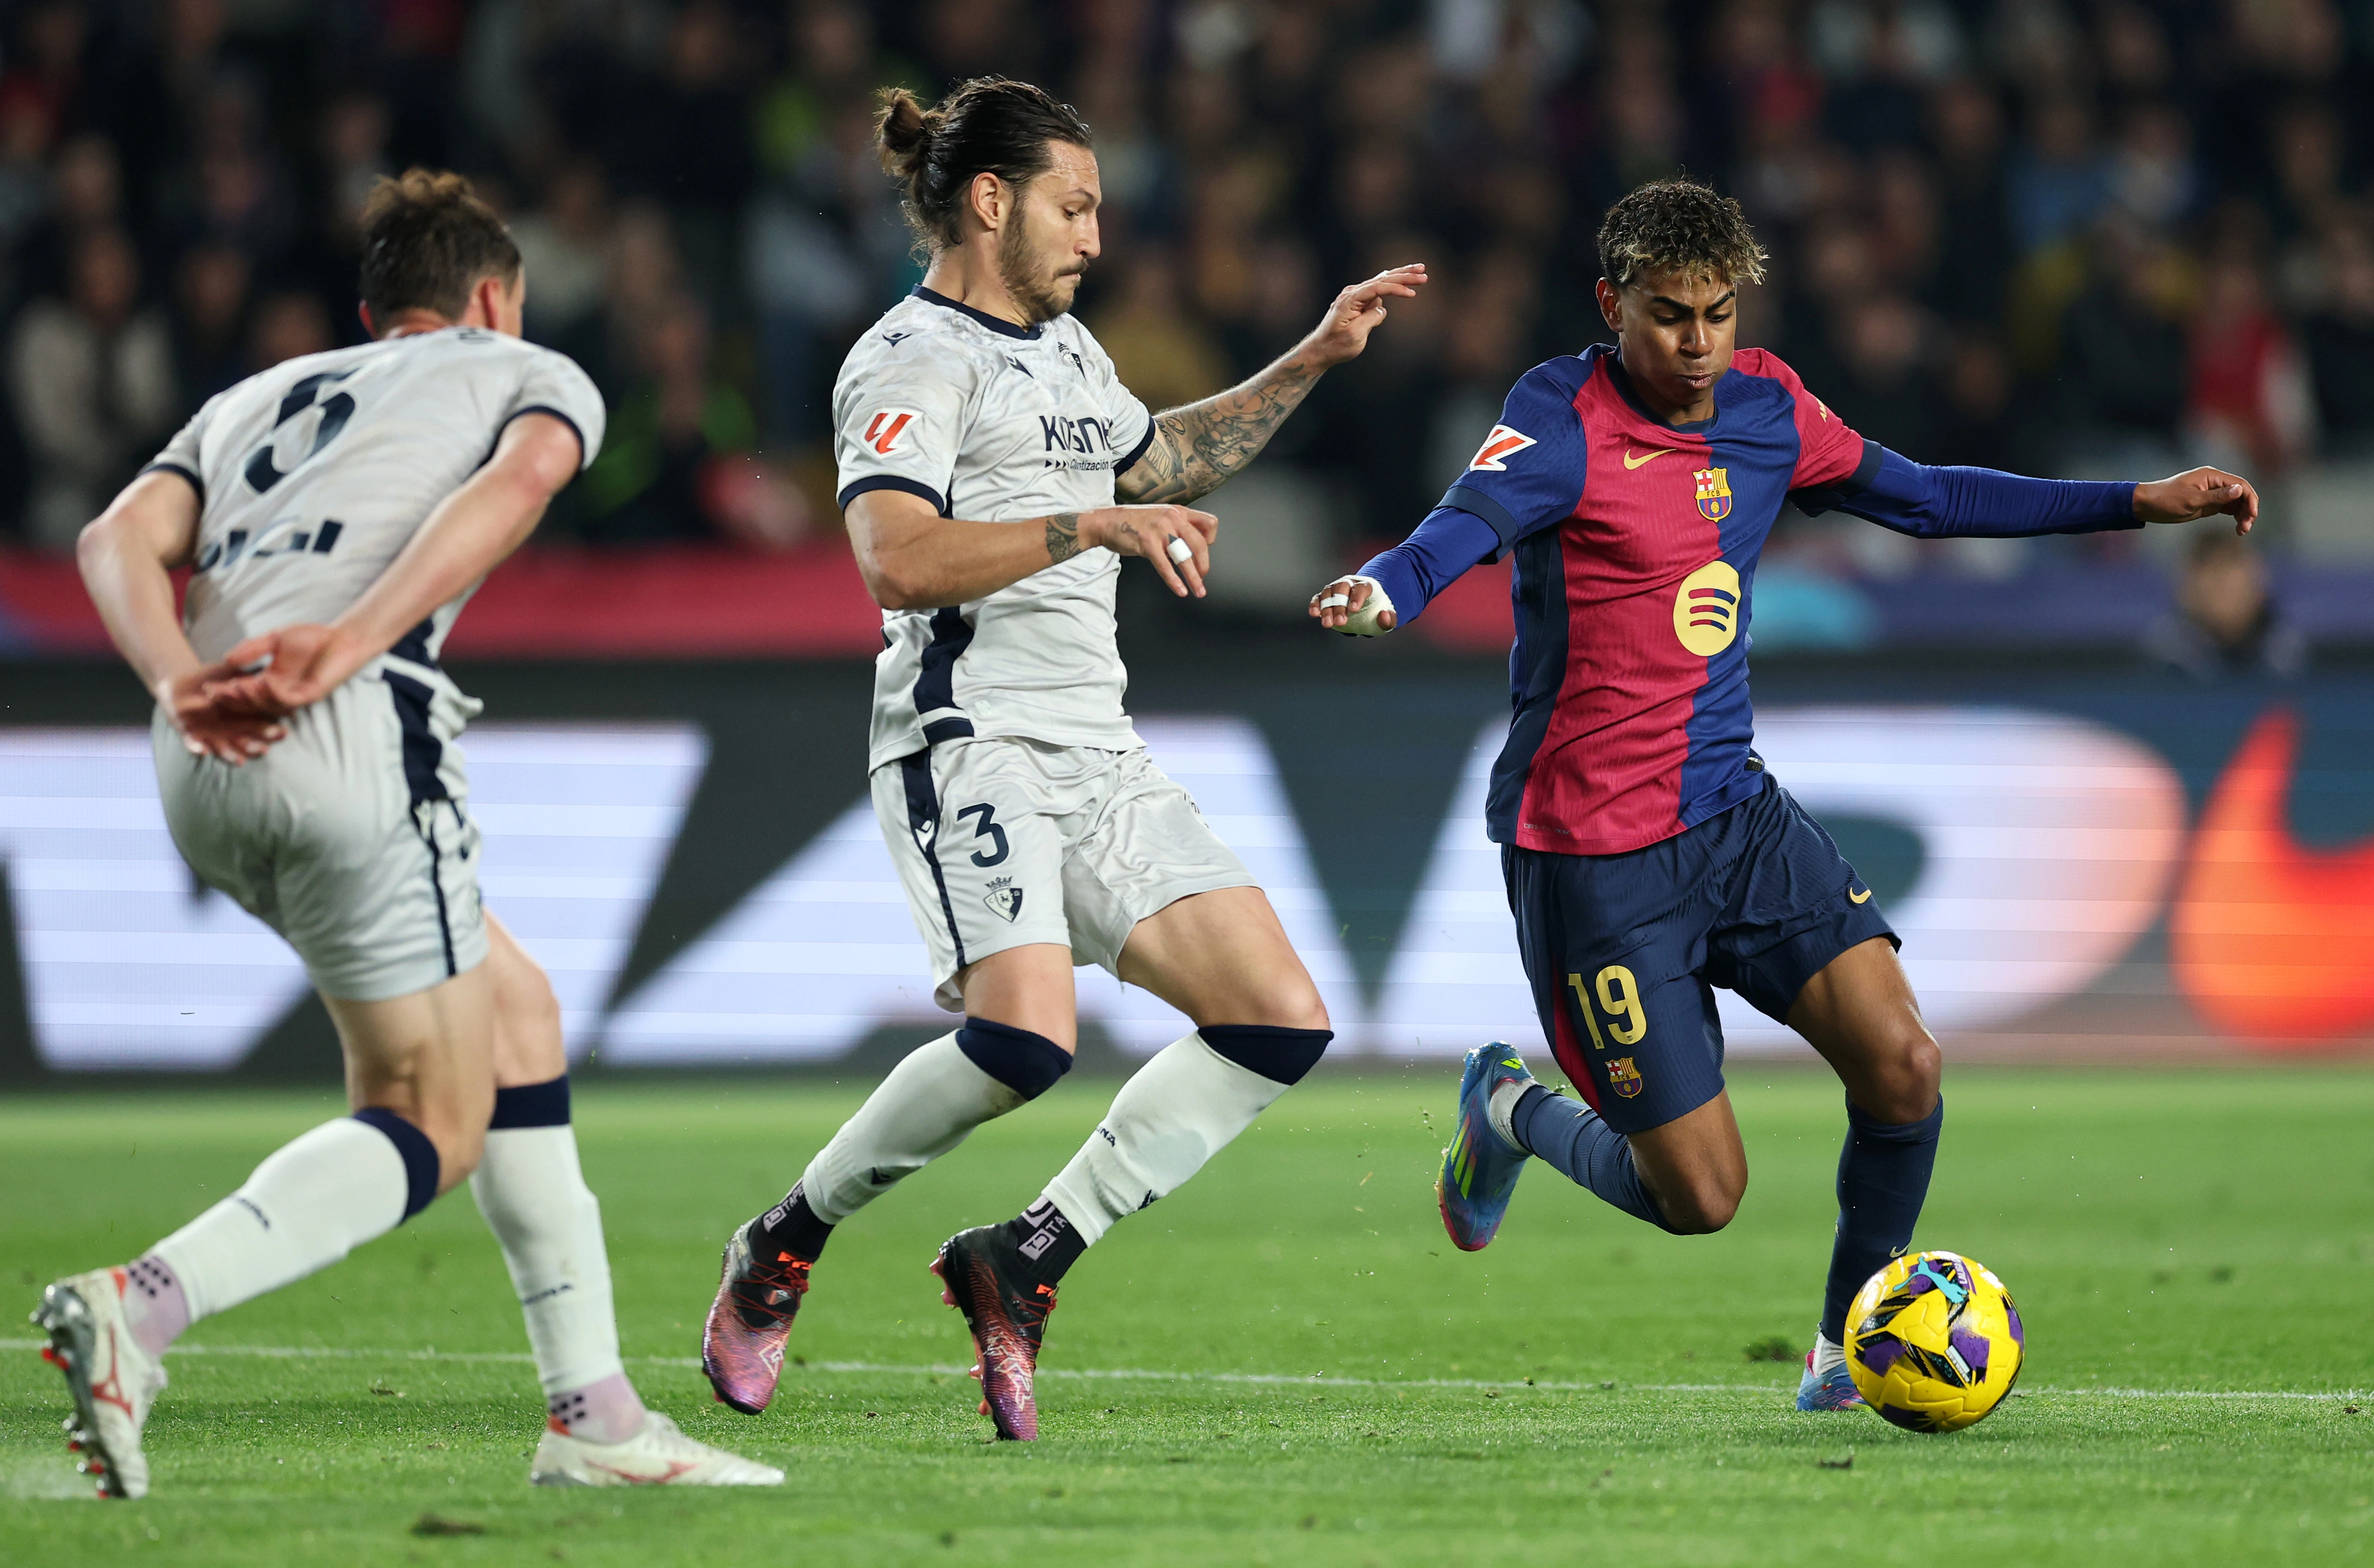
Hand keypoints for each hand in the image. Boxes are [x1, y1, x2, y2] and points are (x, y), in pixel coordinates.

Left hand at [157, 663, 284, 765]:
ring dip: (231, 755)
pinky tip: (202, 751)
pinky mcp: (190, 736)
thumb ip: (245, 677)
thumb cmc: (209, 677)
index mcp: (243, 717)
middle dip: (255, 747)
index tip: (282, 732)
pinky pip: (192, 744)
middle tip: (263, 749)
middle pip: (246, 743)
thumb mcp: (229, 674)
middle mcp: (230, 731)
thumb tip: (267, 677)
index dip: (272, 732)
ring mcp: (211, 735)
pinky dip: (196, 747)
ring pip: (224, 749)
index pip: (262, 728)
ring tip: (239, 760)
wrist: (179, 686)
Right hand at [200, 623, 370, 718]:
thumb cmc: (312, 638)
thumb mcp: (274, 639)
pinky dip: (274, 693)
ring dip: (250, 697)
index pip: (243, 690)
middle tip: (214, 695)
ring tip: (234, 688)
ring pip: (267, 704)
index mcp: (271, 681)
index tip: (206, 687)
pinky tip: (262, 683)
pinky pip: (288, 699)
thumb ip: (252, 648)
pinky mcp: (311, 694)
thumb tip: (227, 659)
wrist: (343, 637)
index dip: (225, 690)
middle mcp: (281, 692)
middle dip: (232, 699)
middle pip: (251, 703)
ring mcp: (296, 695)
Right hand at [1078, 504, 1218, 597]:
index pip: (1209, 523)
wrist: (1107, 522)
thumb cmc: (1134, 523)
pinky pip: (1165, 566)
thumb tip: (1191, 548)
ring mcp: (1160, 530)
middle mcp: (1173, 518)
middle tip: (1203, 577)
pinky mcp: (1148, 543)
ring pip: (1184, 557)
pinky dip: (1174, 581)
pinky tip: (1180, 590)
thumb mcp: (1162, 518)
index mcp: (1179, 512)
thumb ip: (1178, 528)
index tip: (1203, 552)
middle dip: (1204, 564)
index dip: (1210, 540)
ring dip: (1194, 578)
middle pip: (1200, 544)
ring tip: (1199, 591)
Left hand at [1297, 265, 1428, 368]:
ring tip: (1419, 271)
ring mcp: (1354, 296)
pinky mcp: (1357, 302)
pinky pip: (1377, 289)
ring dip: (1400, 276)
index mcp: (1349, 299)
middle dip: (1403, 275)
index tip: (1413, 294)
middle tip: (1423, 272)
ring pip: (1381, 281)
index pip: (1377, 288)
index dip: (1396, 289)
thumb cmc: (1335, 345)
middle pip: (1381, 279)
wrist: (1320, 350)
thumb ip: (1370, 319)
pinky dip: (1391, 284)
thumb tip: (1382, 309)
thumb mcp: (1355, 336)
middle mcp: (1351, 293)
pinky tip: (1402, 278)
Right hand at [1308, 575, 1396, 632]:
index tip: (1354, 609)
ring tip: (1328, 624)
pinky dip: (1315, 605)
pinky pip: (1318, 598)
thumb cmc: (1376, 611)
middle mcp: (1349, 584)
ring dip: (1326, 608)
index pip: (1361, 587)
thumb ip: (1389, 618)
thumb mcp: (1387, 617)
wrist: (1366, 607)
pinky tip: (1314, 614)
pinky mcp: (1326, 597)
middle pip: (1342, 588)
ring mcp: (1336, 589)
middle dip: (1340, 606)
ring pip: (1328, 593)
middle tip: (1341, 622)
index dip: (1357, 597)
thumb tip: (1384, 615)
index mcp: (1366, 586)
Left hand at [2134, 467, 2258, 533]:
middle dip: (2248, 509)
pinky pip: (2228, 508)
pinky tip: (2237, 528)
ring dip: (2243, 515)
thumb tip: (2239, 489)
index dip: (2250, 499)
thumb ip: (2216, 496)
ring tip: (2241, 531)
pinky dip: (2235, 517)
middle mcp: (2215, 482)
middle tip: (2246, 527)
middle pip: (2241, 494)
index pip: (2240, 484)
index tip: (2252, 515)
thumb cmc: (2166, 500)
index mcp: (2212, 476)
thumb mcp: (2191, 500)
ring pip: (2236, 502)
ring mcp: (2212, 493)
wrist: (2147, 505)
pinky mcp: (2209, 503)